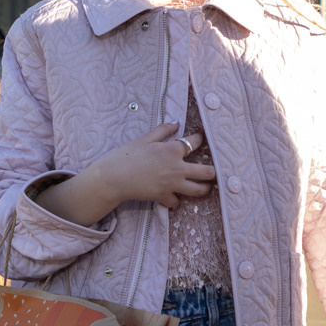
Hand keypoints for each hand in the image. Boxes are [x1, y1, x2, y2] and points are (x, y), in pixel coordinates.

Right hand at [32, 123, 217, 224]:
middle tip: (212, 171)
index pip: (195, 142)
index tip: (199, 139)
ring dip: (203, 188)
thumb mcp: (145, 139)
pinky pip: (176, 202)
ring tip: (205, 187)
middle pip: (207, 172)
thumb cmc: (127, 155)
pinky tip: (174, 196)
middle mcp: (177, 168)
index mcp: (173, 150)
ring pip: (198, 190)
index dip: (199, 139)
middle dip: (212, 171)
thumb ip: (163, 131)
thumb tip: (176, 123)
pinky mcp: (163, 197)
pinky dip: (176, 199)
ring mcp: (172, 185)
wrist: (114, 177)